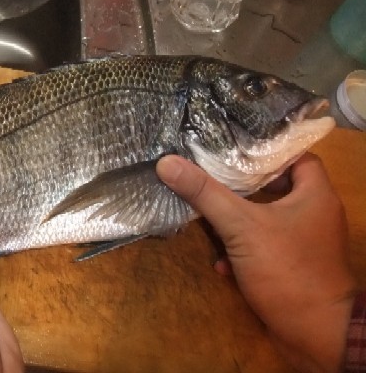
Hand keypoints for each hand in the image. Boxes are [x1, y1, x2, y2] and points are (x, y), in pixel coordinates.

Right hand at [157, 153, 355, 372]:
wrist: (315, 336)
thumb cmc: (286, 269)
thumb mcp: (241, 226)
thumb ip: (205, 194)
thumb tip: (167, 162)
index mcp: (314, 194)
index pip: (294, 155)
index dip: (264, 150)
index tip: (231, 147)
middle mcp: (314, 214)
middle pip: (275, 187)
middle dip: (241, 188)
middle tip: (211, 176)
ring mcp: (304, 243)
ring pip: (265, 220)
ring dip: (236, 222)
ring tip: (208, 217)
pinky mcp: (293, 267)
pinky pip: (264, 248)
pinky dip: (242, 252)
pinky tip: (222, 264)